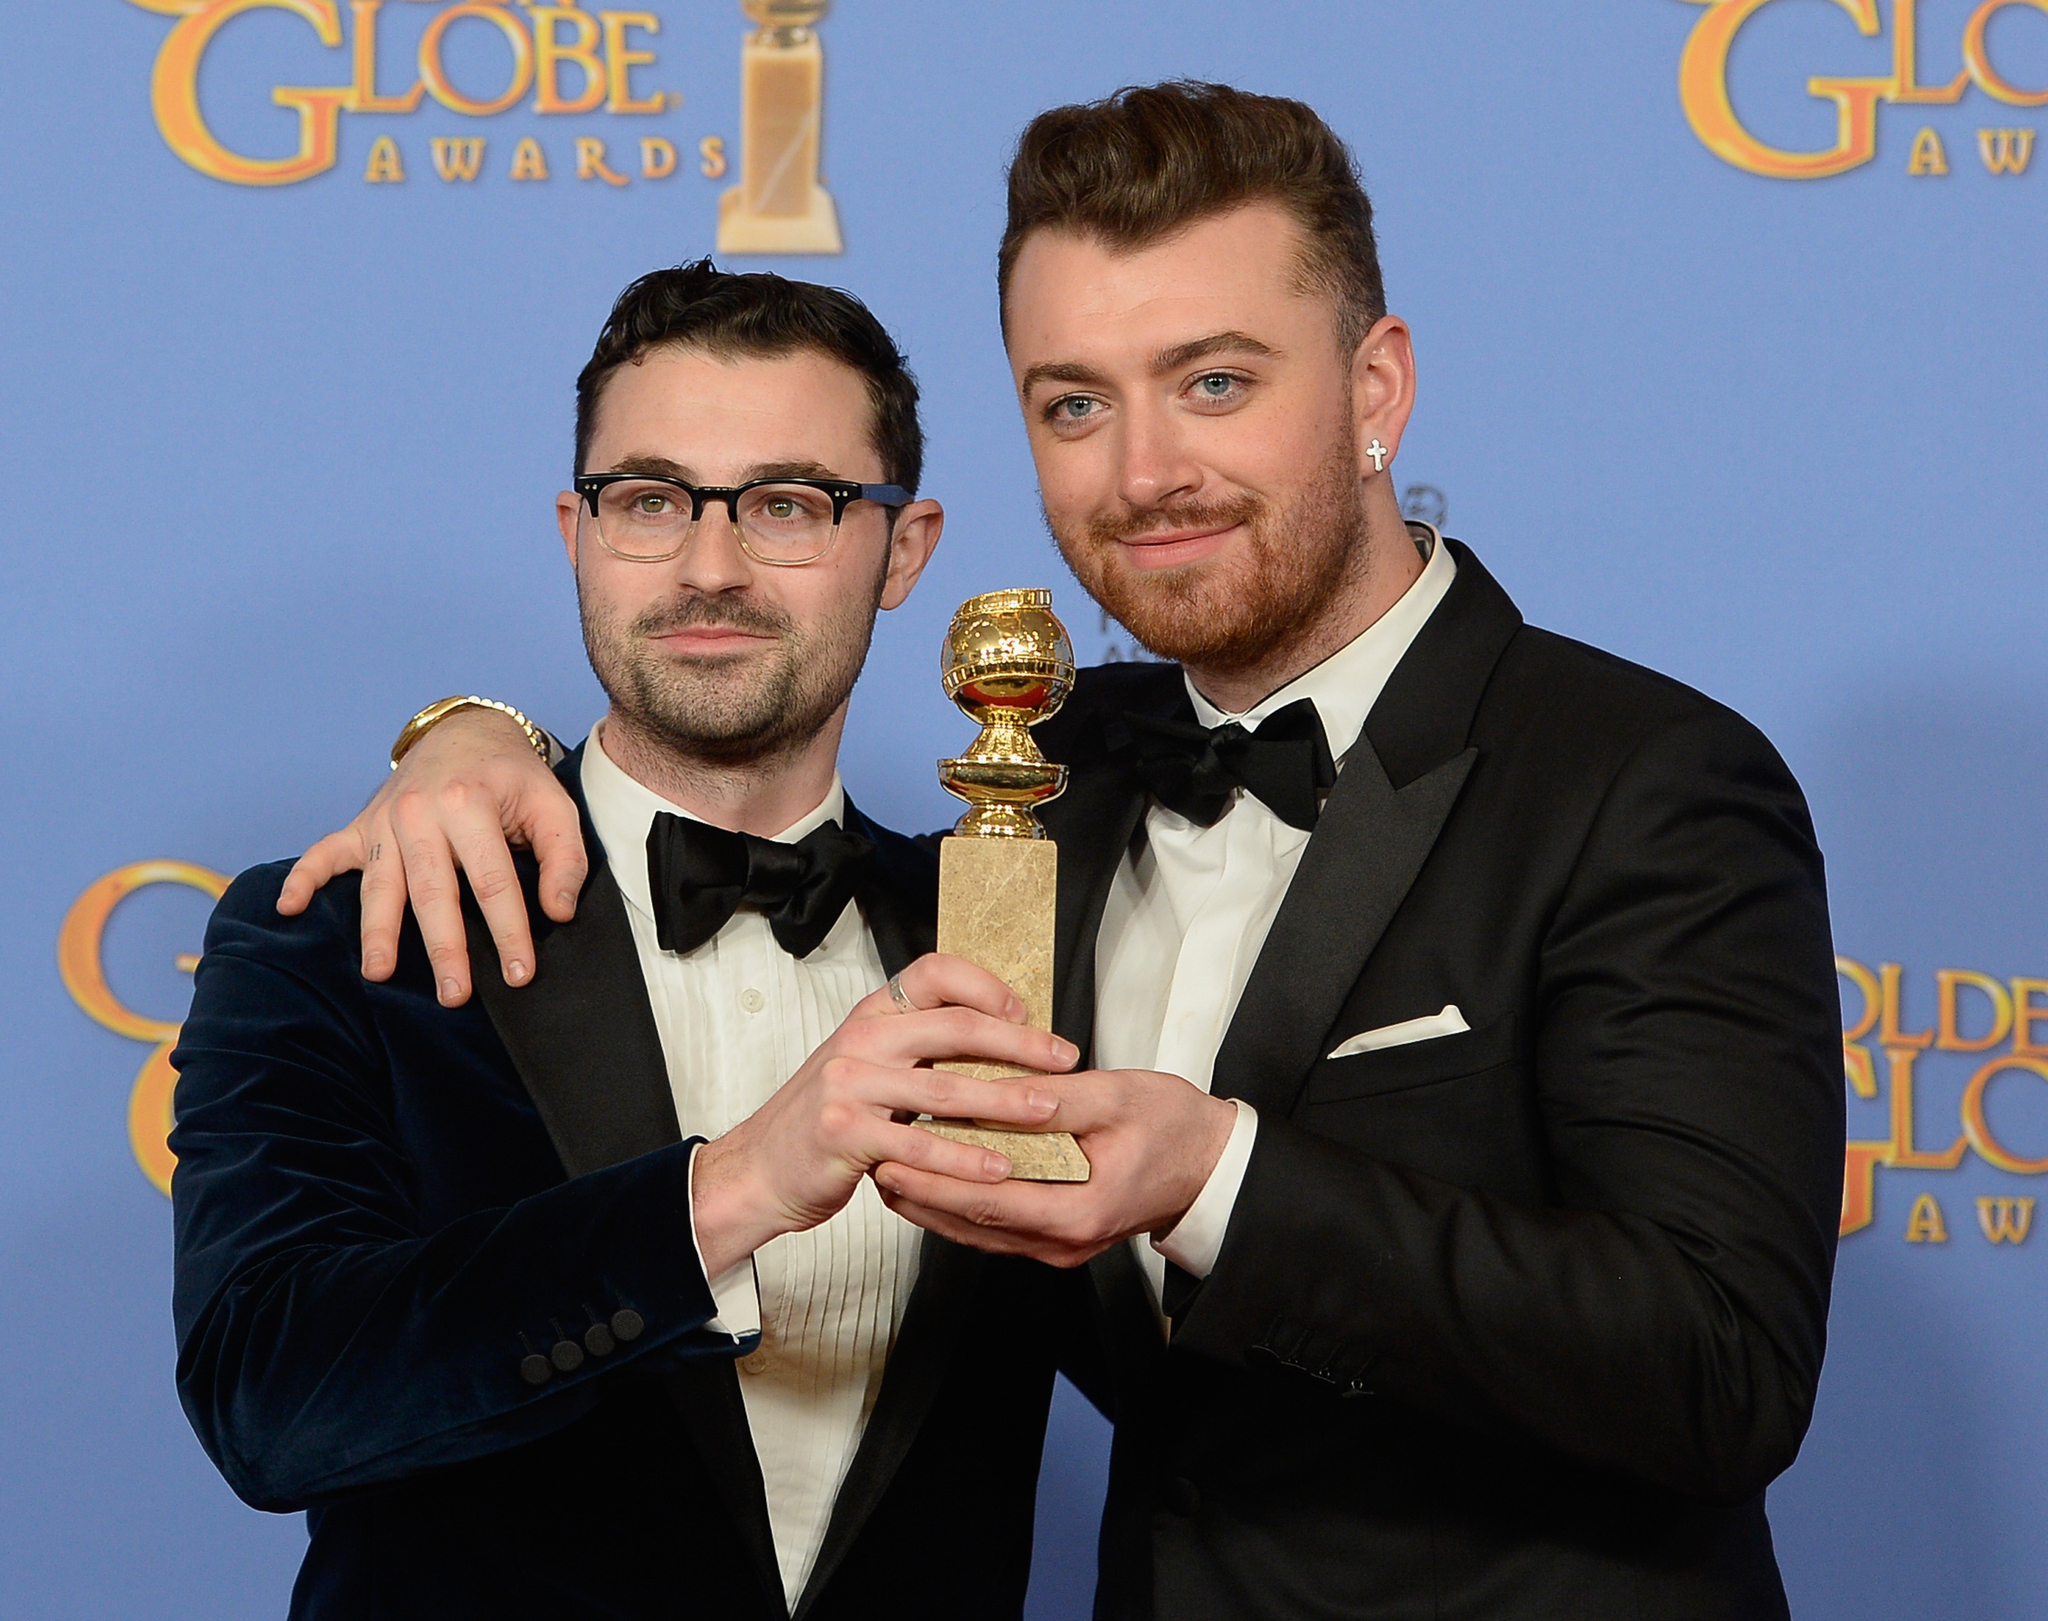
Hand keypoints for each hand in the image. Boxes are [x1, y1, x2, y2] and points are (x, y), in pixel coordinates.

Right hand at [276, 707, 583, 1003]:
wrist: (466, 732)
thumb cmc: (512, 777)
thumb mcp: (553, 806)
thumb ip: (563, 859)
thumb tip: (558, 912)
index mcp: (470, 805)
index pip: (492, 881)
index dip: (508, 931)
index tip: (519, 974)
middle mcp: (421, 814)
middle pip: (432, 891)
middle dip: (444, 947)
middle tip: (453, 994)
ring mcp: (385, 820)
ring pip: (380, 884)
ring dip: (378, 930)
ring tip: (379, 972)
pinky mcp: (362, 825)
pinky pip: (324, 852)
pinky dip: (303, 878)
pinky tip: (287, 909)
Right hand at [689, 954, 1081, 1275]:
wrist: (758, 1169)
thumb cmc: (821, 1121)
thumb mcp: (865, 1067)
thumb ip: (915, 1050)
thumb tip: (995, 1039)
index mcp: (871, 1015)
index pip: (933, 972)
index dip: (984, 983)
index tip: (1026, 1008)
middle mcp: (861, 1039)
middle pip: (955, 1026)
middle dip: (1020, 1042)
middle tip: (1063, 1058)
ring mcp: (849, 1084)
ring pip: (946, 1087)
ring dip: (1006, 1101)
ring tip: (1048, 1111)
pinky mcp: (845, 1132)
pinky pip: (919, 1143)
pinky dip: (965, 1158)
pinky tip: (999, 1166)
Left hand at [872, 1068, 1237, 1268]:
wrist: (1210, 1164)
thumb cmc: (1173, 1127)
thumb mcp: (1119, 1098)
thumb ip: (1059, 1098)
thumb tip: (1006, 1089)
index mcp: (1080, 1211)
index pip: (990, 1198)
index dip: (936, 1178)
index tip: (893, 1153)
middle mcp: (1065, 1240)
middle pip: (976, 1223)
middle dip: (920, 1193)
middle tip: (874, 1161)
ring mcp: (1062, 1245)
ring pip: (982, 1230)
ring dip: (934, 1203)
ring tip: (889, 1171)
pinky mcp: (1059, 1236)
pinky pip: (999, 1227)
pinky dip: (962, 1207)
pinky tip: (935, 1184)